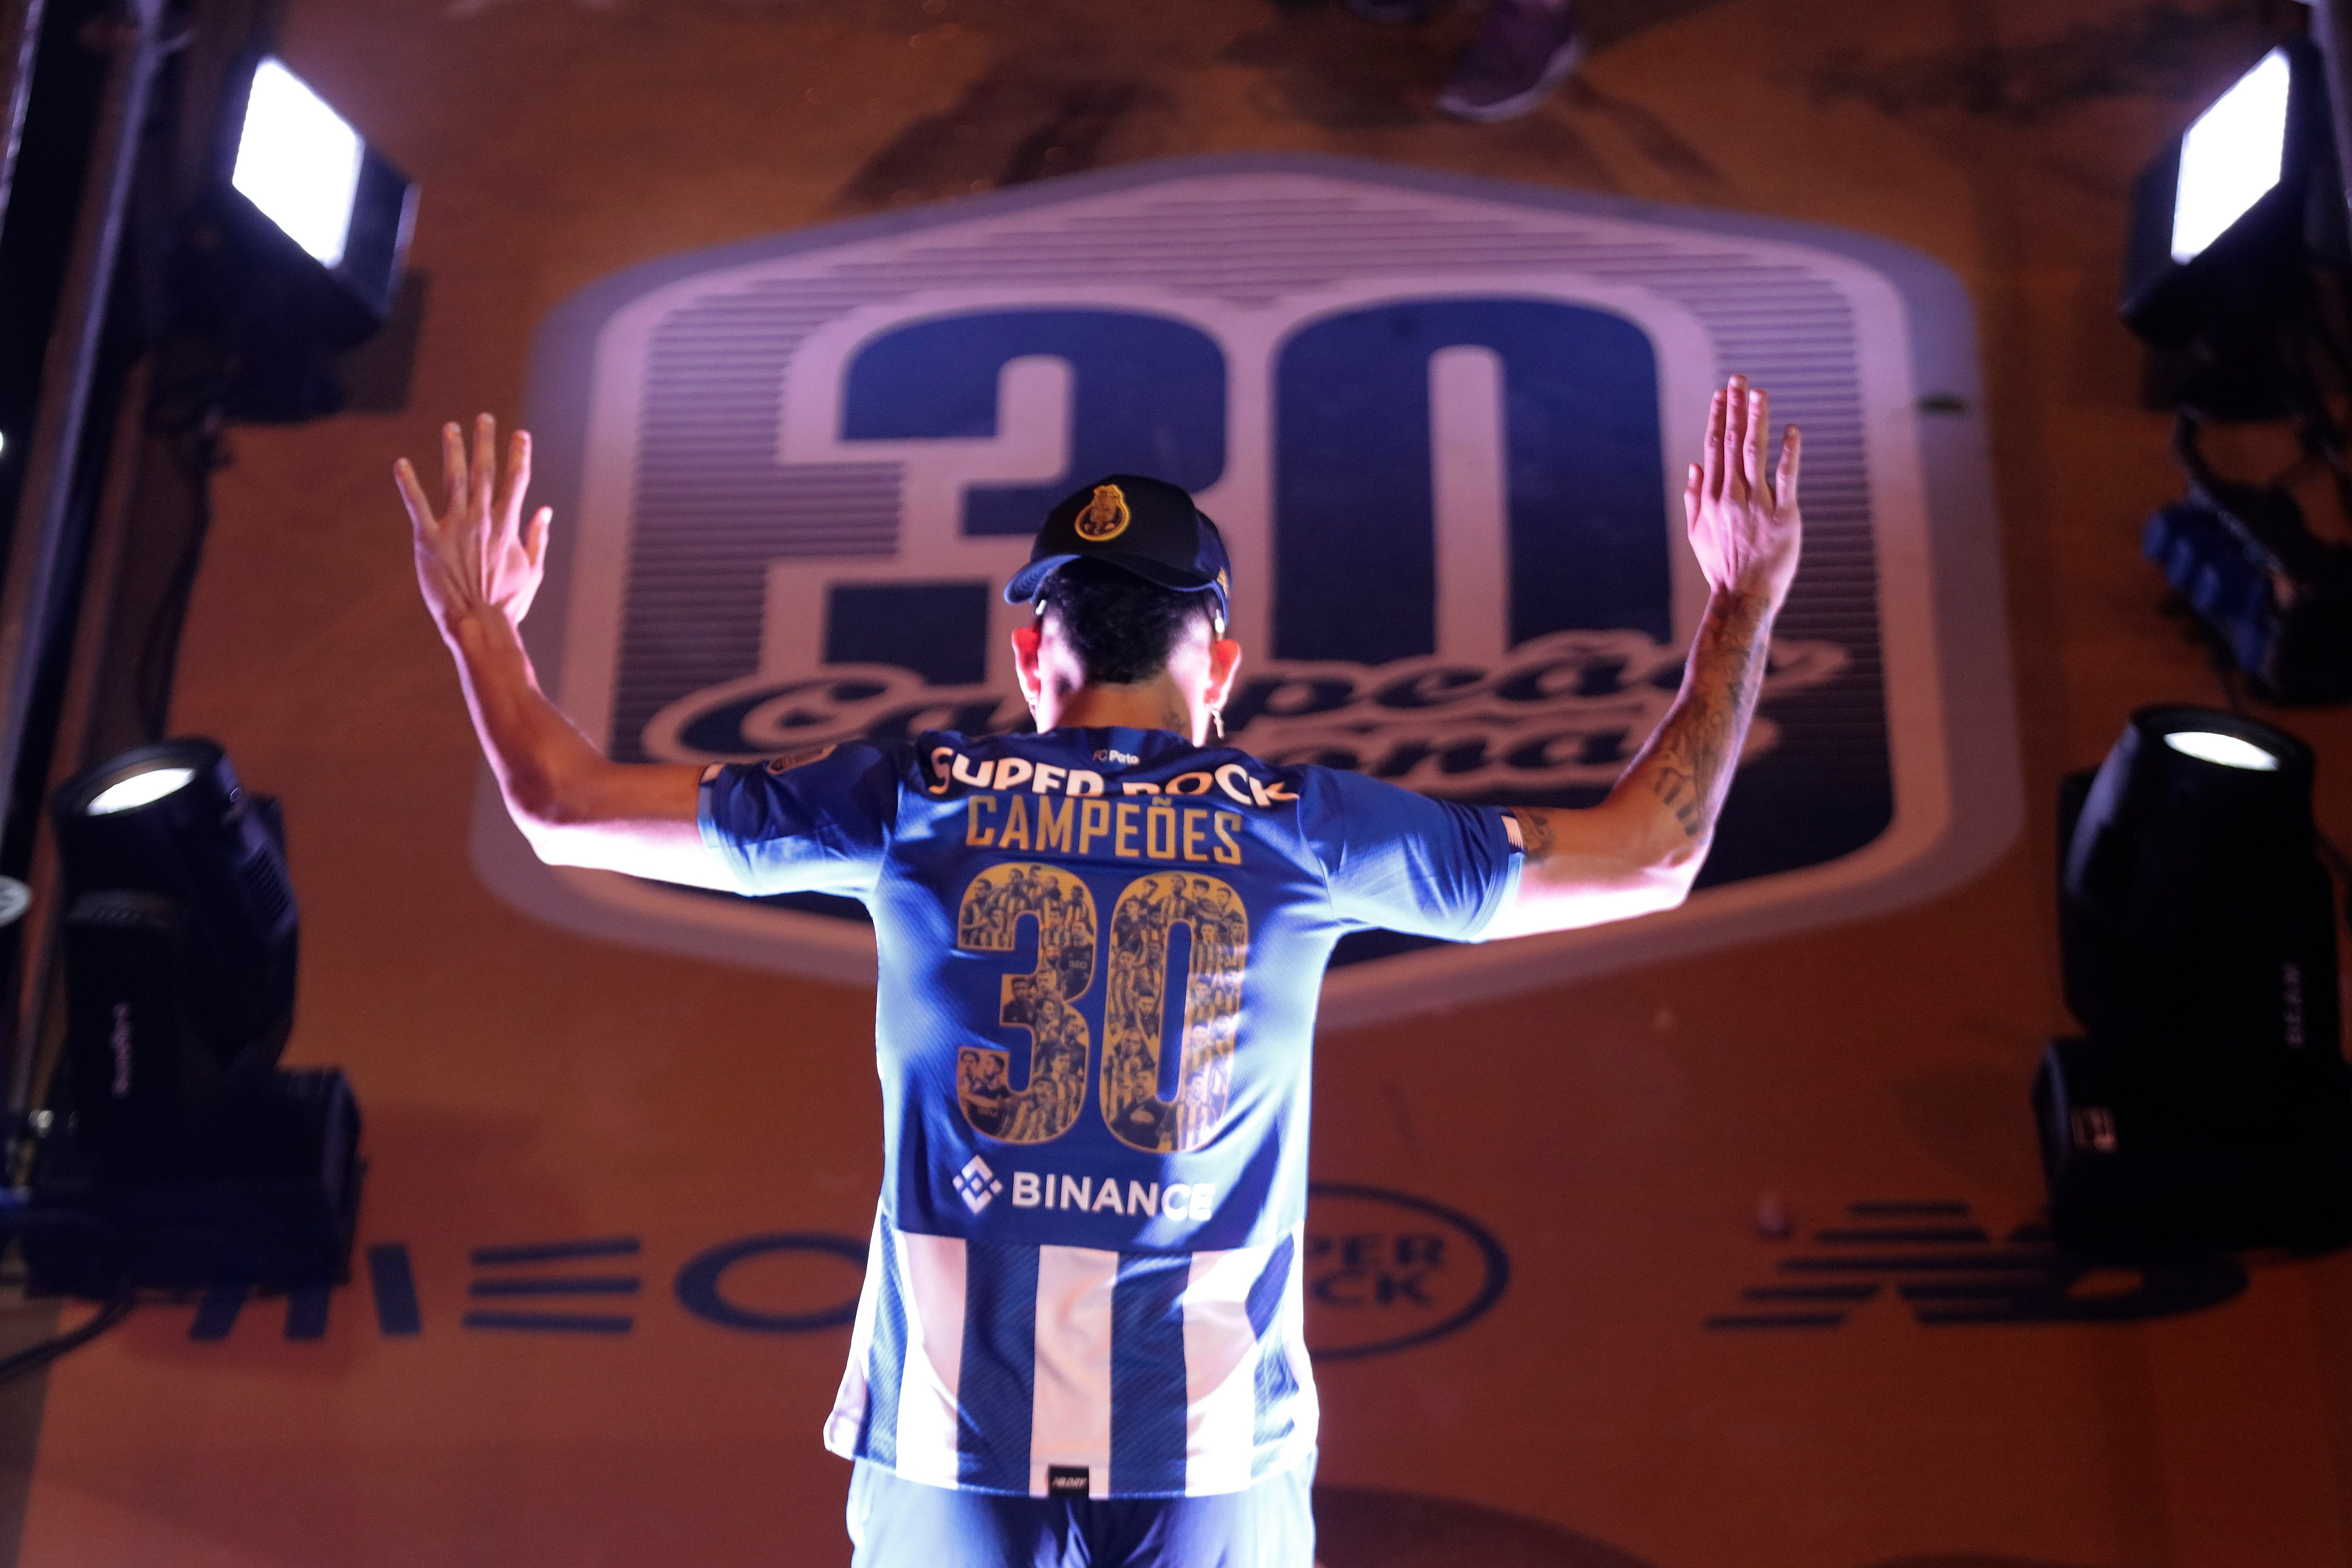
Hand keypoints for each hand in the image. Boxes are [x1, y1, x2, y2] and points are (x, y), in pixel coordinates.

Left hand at [394, 413, 550, 641]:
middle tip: (483, 419)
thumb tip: (545, 510)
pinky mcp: (428, 539)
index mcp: (507, 525)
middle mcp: (482, 519)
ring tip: (451, 428)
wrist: (479, 624)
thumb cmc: (508, 603)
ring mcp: (455, 527)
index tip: (520, 434)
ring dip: (453, 450)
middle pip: (485, 471)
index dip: (519, 454)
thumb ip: (538, 537)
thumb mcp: (533, 571)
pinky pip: (416, 505)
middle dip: (485, 442)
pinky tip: (400, 463)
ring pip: (455, 479)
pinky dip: (408, 483)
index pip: (517, 480)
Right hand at [1682, 374, 1799, 606]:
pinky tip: (1791, 430)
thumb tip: (1695, 465)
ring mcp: (1757, 505)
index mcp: (1711, 498)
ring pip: (1755, 453)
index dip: (1718, 417)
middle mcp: (1731, 496)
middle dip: (1735, 407)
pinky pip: (1786, 478)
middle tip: (1740, 378)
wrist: (1743, 597)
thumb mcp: (1697, 534)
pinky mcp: (1783, 517)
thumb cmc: (1721, 567)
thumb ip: (1694, 498)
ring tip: (1759, 393)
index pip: (1714, 448)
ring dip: (1756, 420)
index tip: (1722, 393)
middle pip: (1732, 442)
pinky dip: (1788, 453)